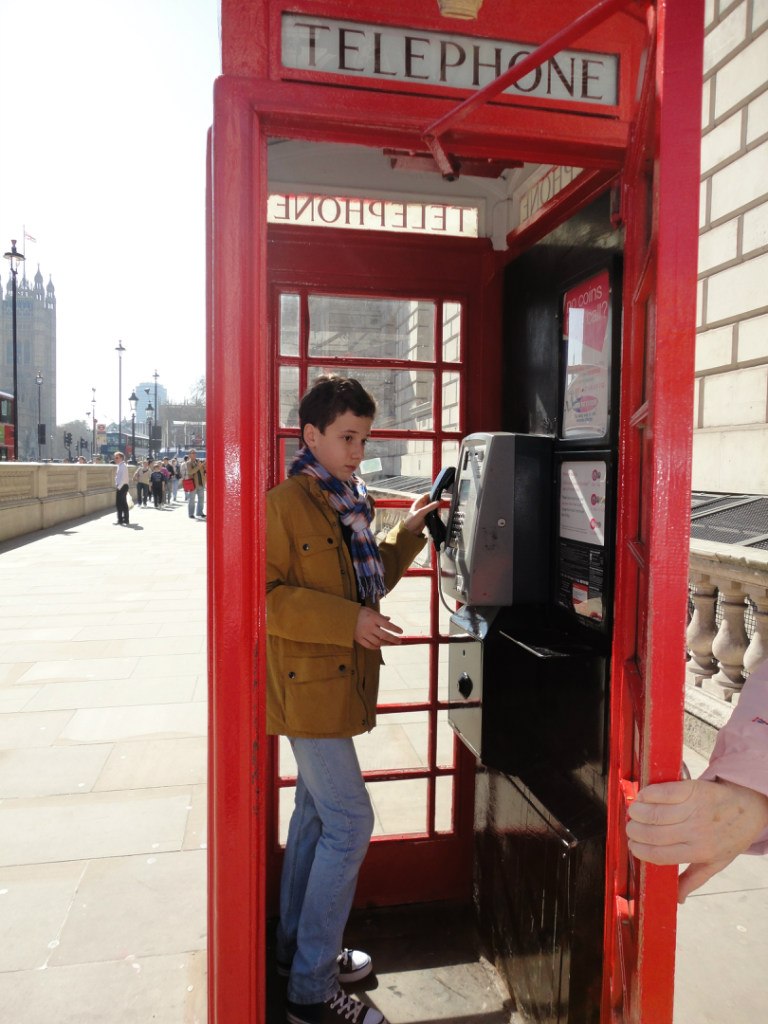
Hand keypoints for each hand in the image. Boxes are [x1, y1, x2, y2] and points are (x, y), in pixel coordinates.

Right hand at [354, 607, 403, 649]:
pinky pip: (369, 646)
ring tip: (389, 644)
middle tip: (399, 641)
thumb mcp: (371, 611)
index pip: (387, 625)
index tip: (401, 632)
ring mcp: (364, 634)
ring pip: (377, 642)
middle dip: (393, 639)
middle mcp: (370, 627)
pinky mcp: (359, 639)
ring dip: (385, 644)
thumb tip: (389, 619)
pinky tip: (379, 646)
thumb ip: (380, 616)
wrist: (344, 616)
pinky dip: (375, 647)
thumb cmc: (360, 612)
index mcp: (373, 618)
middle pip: (384, 636)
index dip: (395, 629)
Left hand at [403, 493, 440, 533]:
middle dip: (435, 501)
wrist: (410, 531)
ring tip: (441, 509)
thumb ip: (429, 507)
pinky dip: (436, 513)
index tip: (438, 494)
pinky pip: (432, 513)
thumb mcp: (420, 512)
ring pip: (432, 508)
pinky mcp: (427, 517)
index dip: (431, 494)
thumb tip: (438, 502)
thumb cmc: (412, 520)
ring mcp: (424, 512)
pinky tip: (439, 514)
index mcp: (418, 503)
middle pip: (430, 501)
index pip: (425, 496)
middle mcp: (421, 506)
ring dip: (436, 508)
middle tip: (442, 502)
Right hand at [626, 778, 767, 902]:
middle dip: (635, 831)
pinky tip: (643, 796)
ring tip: (634, 812)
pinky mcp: (694, 790)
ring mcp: (695, 810)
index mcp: (699, 852)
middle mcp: (696, 832)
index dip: (640, 850)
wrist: (750, 808)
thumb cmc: (731, 835)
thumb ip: (694, 879)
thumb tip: (677, 899)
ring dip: (638, 812)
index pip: (659, 855)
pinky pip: (664, 792)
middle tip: (631, 828)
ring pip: (655, 813)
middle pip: (653, 833)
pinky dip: (648, 794)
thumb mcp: (717, 862)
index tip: (633, 845)